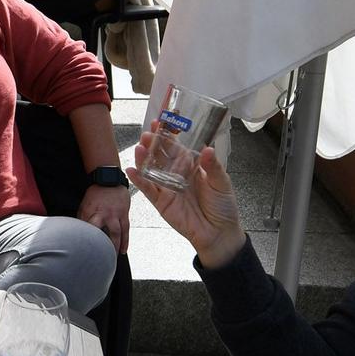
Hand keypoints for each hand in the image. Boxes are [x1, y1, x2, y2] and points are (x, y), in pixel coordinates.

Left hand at [79, 184, 130, 252]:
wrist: (109, 180)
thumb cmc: (95, 194)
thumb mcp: (84, 205)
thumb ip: (82, 219)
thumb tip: (77, 232)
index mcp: (91, 212)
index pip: (87, 228)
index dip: (86, 239)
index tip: (84, 250)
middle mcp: (104, 214)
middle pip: (102, 233)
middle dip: (102, 246)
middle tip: (101, 258)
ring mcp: (115, 214)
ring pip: (117, 233)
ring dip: (115, 246)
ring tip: (113, 257)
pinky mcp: (124, 214)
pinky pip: (126, 230)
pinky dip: (125, 241)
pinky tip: (123, 250)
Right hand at [127, 134, 246, 267]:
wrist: (219, 232)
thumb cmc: (222, 205)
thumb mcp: (221, 182)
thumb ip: (212, 166)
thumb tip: (208, 149)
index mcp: (191, 165)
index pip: (177, 147)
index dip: (168, 135)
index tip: (160, 122)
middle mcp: (177, 174)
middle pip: (161, 156)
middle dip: (152, 144)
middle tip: (146, 134)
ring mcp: (167, 187)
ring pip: (151, 170)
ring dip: (143, 159)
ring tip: (139, 148)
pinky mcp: (162, 202)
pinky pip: (148, 190)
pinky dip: (139, 181)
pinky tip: (132, 170)